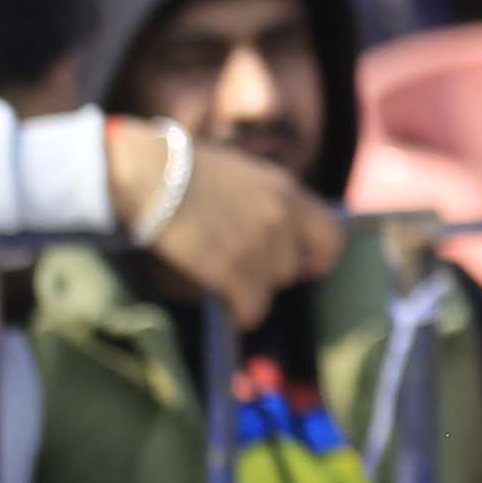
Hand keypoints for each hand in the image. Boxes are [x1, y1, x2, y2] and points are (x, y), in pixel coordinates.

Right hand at [106, 117, 339, 323]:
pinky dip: (242, 313)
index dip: (318, 255)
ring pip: (272, 287)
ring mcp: (260, 245)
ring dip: (252, 289)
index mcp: (289, 191)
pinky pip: (252, 308)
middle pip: (295, 267)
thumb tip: (283, 236)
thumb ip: (269, 202)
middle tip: (247, 268)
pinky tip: (229, 309)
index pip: (333, 237)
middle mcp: (283, 219)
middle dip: (274, 272)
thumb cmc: (184, 169)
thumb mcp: (243, 174)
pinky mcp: (233, 270)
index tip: (302, 263)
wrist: (147, 174)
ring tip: (225, 278)